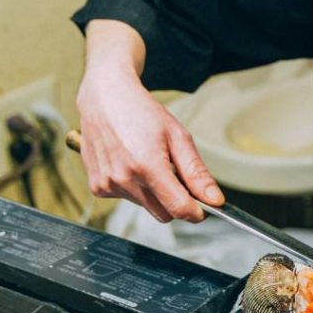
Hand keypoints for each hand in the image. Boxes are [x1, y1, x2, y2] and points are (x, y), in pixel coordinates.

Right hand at [76, 53, 222, 223]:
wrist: (105, 99)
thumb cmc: (143, 114)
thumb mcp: (178, 137)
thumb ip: (196, 172)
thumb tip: (215, 201)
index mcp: (147, 165)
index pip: (178, 208)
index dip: (196, 212)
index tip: (205, 207)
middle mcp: (123, 179)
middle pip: (163, 214)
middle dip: (176, 201)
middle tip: (177, 174)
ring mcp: (107, 185)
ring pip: (146, 207)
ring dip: (155, 193)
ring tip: (149, 162)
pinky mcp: (97, 188)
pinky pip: (128, 200)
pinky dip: (136, 188)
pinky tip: (132, 164)